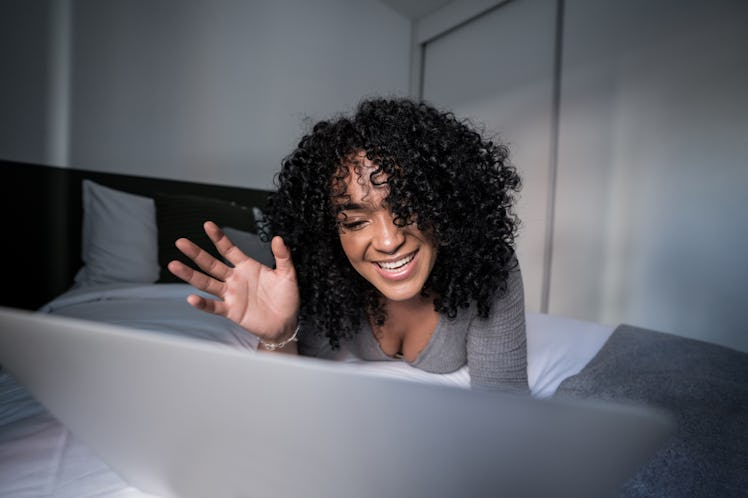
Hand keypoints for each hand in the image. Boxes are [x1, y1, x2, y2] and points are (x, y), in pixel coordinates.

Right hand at [167, 221, 299, 341]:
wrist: (286, 323)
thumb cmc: (286, 298)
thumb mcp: (287, 274)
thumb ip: (282, 256)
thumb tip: (278, 238)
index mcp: (247, 266)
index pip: (228, 249)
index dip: (218, 237)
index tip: (207, 224)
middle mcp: (235, 278)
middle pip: (211, 263)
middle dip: (196, 253)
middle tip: (181, 242)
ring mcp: (231, 294)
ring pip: (206, 282)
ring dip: (190, 275)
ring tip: (174, 265)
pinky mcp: (231, 311)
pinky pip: (214, 306)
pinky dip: (202, 304)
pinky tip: (191, 298)